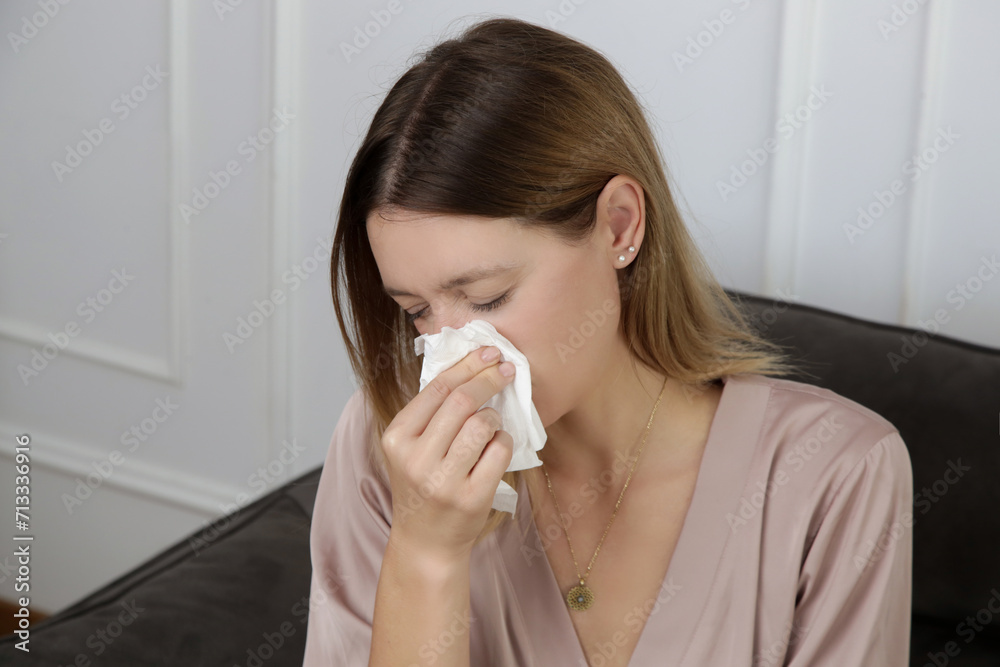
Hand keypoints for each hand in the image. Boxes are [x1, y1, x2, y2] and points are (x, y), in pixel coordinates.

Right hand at [381, 346, 515, 564]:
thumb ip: (432, 410)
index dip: (469, 364)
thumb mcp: (412, 446)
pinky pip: (499, 451)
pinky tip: (496, 446)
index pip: (438, 387)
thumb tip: (471, 362)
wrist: (426, 542)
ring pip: (483, 424)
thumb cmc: (423, 484)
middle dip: (490, 379)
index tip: (491, 352)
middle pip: (462, 401)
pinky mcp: (470, 498)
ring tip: (492, 422)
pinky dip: (504, 441)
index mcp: (397, 437)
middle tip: (507, 370)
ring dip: (495, 416)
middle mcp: (416, 458)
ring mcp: (443, 481)